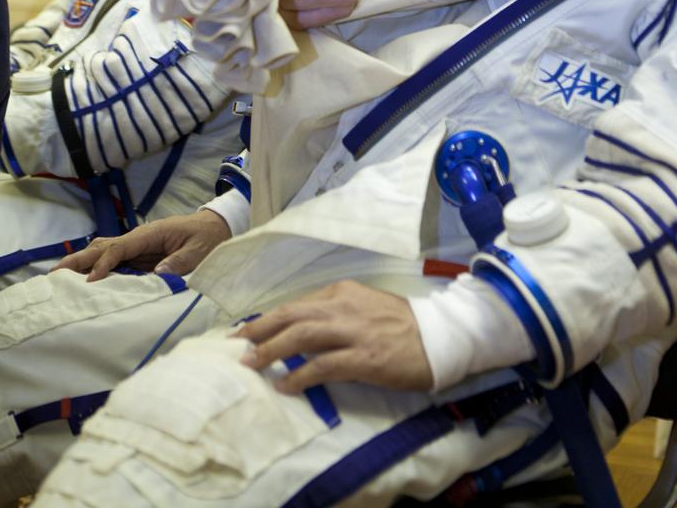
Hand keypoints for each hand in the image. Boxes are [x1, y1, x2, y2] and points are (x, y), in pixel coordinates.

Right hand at [51, 210, 230, 282]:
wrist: (214, 228)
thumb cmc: (207, 238)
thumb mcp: (199, 251)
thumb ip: (180, 262)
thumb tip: (160, 273)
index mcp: (151, 234)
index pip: (121, 247)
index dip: (104, 263)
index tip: (92, 281)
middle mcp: (138, 238)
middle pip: (103, 247)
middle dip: (79, 259)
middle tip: (54, 274)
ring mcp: (136, 247)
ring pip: (102, 252)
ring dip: (81, 263)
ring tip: (58, 278)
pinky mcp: (138, 256)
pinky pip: (112, 261)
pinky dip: (94, 268)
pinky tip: (80, 281)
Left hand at [234, 280, 432, 392]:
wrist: (439, 337)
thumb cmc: (402, 324)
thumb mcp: (365, 306)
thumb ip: (336, 312)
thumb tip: (302, 328)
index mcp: (343, 291)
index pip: (297, 303)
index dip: (270, 318)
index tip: (250, 331)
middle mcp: (344, 306)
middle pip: (291, 314)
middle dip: (260, 329)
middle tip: (237, 344)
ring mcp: (353, 331)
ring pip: (301, 335)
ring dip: (272, 350)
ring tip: (252, 364)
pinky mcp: (363, 357)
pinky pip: (322, 365)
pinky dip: (299, 375)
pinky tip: (285, 385)